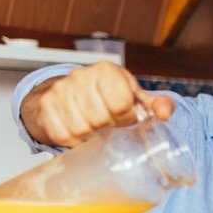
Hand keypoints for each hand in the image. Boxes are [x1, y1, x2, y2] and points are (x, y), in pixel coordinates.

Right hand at [23, 62, 173, 146]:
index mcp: (106, 71)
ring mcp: (60, 91)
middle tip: (108, 124)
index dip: (126, 116)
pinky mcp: (46, 107)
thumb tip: (166, 113)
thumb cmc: (105, 95)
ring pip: (82, 129)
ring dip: (92, 135)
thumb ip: (154, 104)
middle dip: (108, 126)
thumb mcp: (133, 96)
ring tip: (95, 128)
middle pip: (101, 118)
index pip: (122, 103)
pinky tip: (80, 133)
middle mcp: (80, 76)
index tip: (124, 115)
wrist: (67, 93)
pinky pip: (64, 135)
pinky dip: (75, 141)